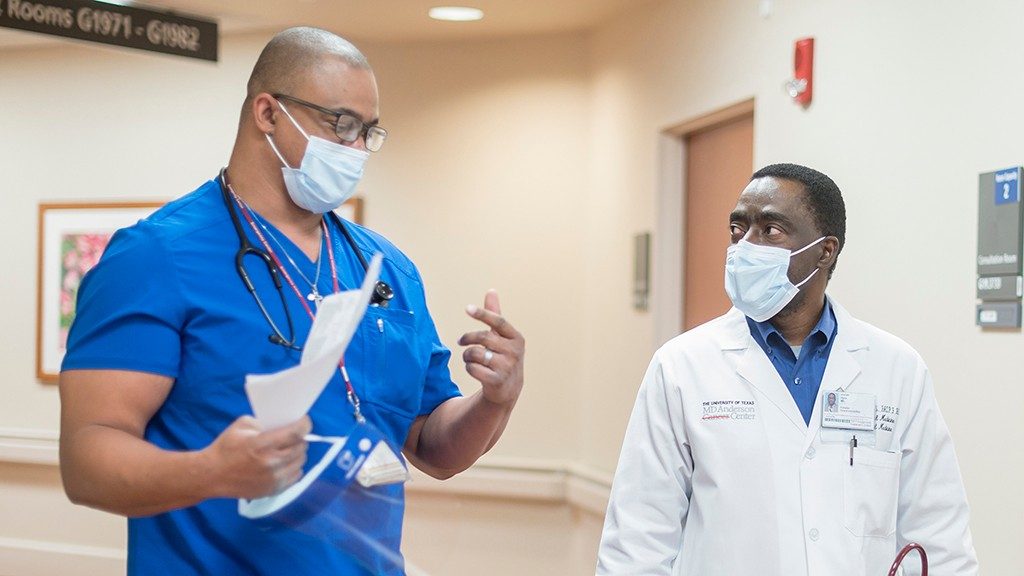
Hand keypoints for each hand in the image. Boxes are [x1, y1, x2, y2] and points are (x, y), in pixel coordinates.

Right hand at [202, 415, 310, 499]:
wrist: (211, 476)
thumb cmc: (225, 449)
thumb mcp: (241, 426)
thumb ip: (263, 422)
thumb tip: (283, 425)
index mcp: (262, 444)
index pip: (296, 433)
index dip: (304, 424)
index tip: (303, 420)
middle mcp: (271, 463)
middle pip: (302, 446)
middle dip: (299, 438)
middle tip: (292, 435)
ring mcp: (274, 479)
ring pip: (301, 461)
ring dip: (297, 453)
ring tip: (287, 449)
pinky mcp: (274, 490)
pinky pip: (296, 476)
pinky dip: (293, 467)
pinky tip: (283, 463)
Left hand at [457, 290, 524, 406]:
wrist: (508, 388)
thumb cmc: (503, 356)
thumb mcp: (502, 336)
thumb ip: (495, 315)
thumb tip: (491, 291)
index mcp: (516, 338)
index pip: (499, 321)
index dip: (483, 314)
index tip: (468, 308)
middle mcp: (514, 352)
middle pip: (483, 337)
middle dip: (468, 338)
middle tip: (461, 341)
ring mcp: (507, 367)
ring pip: (476, 353)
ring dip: (467, 354)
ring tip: (468, 357)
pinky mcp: (497, 381)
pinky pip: (473, 368)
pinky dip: (469, 367)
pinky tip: (474, 369)